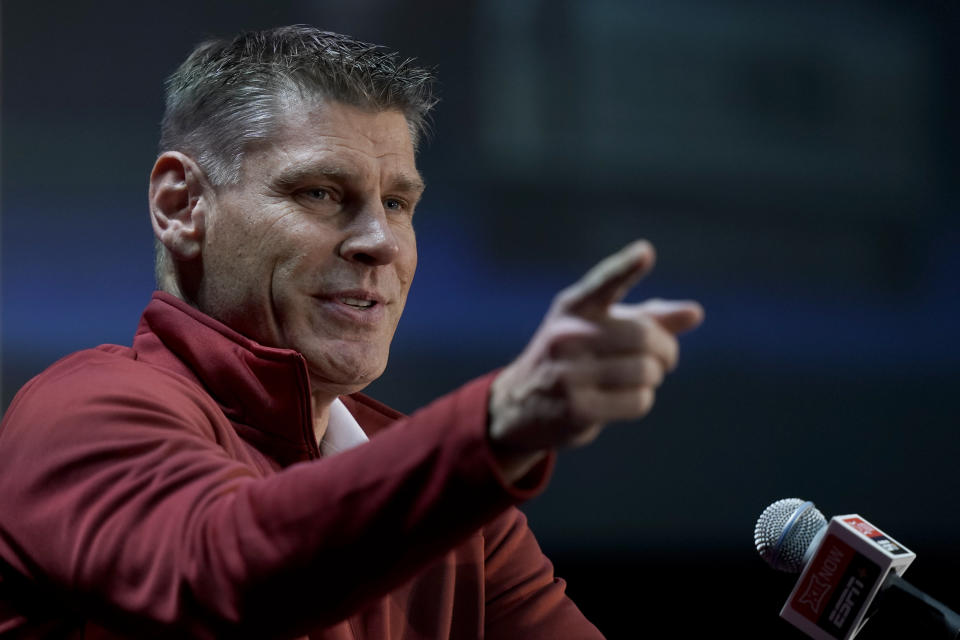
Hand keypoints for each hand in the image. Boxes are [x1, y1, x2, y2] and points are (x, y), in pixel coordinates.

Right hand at [488, 240, 703, 481]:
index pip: (604, 283)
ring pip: (646, 371)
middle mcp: (568, 335)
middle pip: (646, 337)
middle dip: (665, 351)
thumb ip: (649, 317)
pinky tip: (621, 399)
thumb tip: (695, 313)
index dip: (626, 268)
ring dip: (653, 378)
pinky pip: (638, 401)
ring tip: (637, 379)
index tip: (645, 252)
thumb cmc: (573, 358)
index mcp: (574, 307)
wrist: (519, 404)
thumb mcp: (600, 328)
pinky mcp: (577, 408)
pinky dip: (641, 400)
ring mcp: (569, 372)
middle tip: (662, 360)